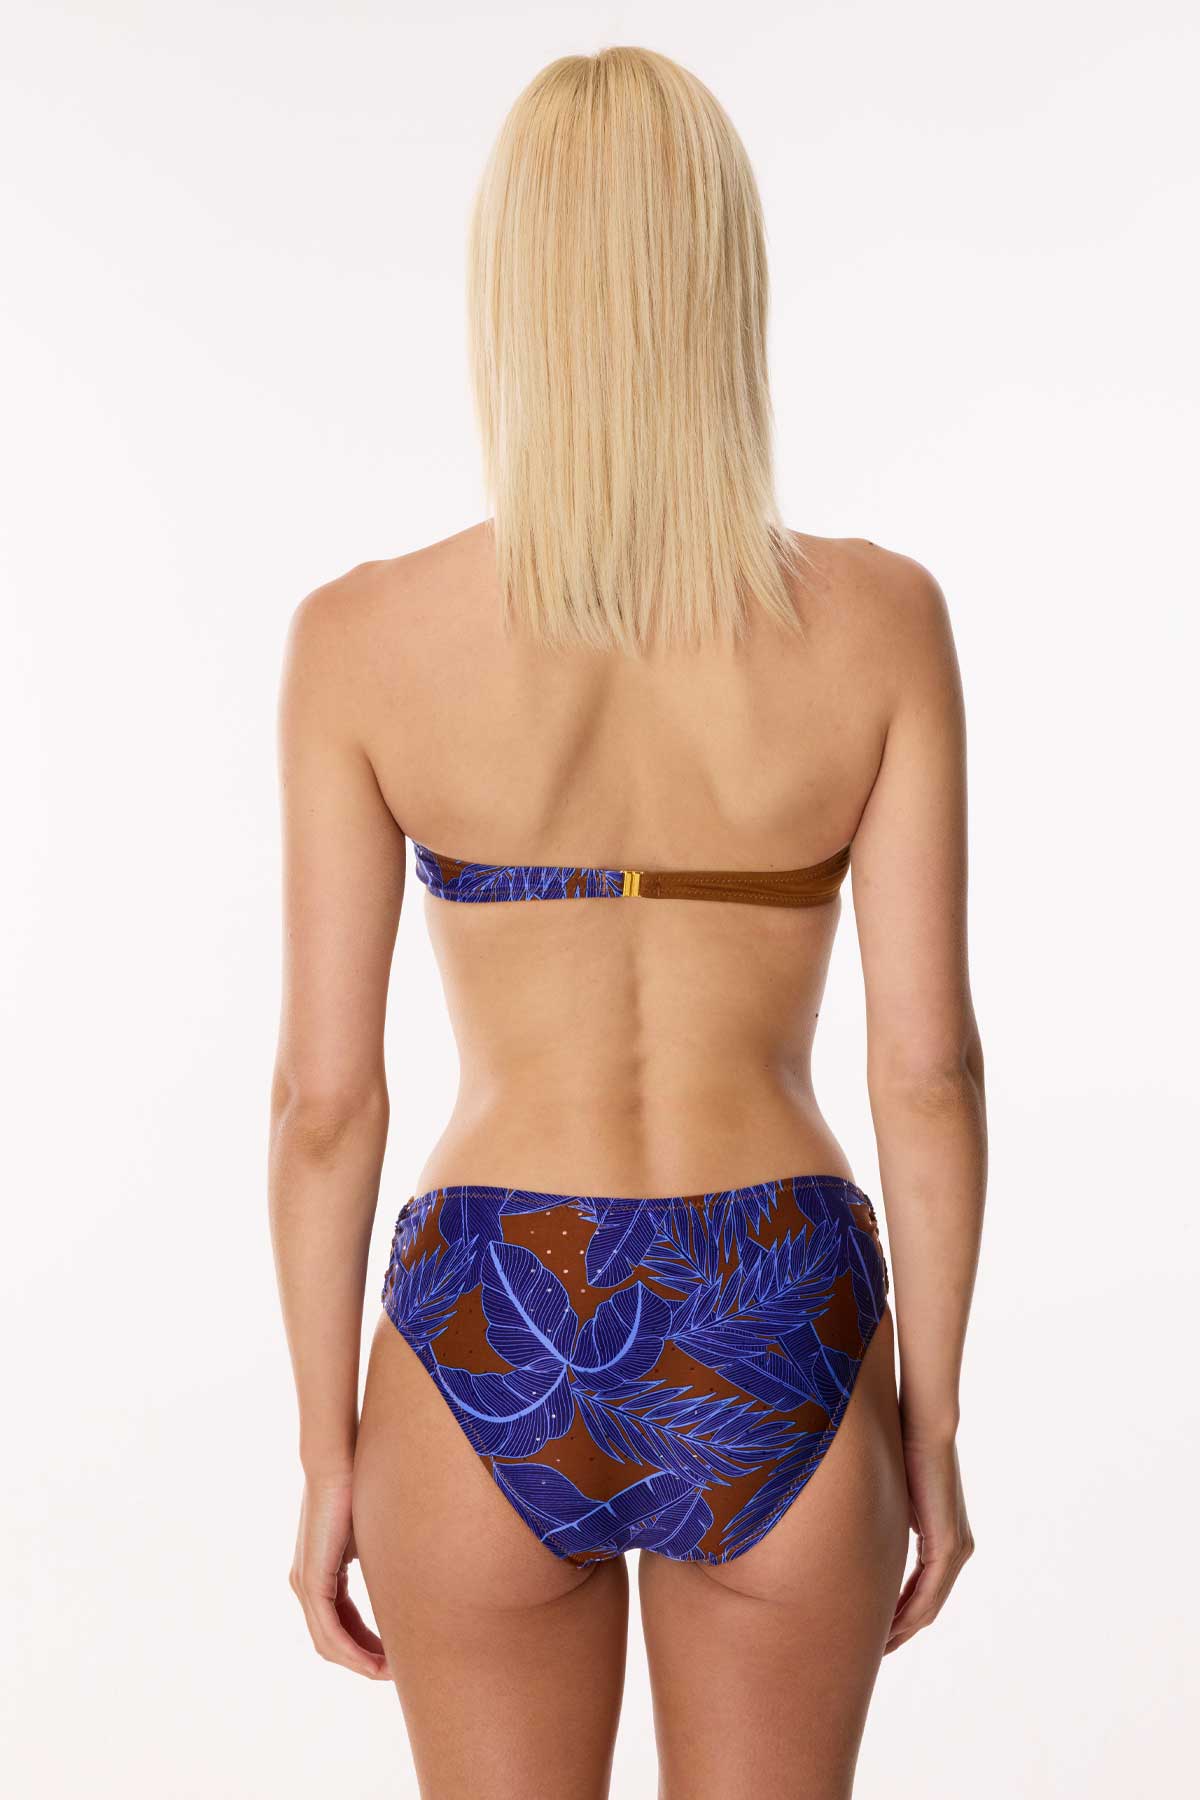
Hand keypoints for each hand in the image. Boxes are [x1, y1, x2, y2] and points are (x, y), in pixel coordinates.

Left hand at [289, 1476, 389, 1679]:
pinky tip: (375, 1662)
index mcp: (321, 1573)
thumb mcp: (370, 1536)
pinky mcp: (311, 1581)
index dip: (367, 1645)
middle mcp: (305, 1583)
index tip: (395, 1657)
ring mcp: (305, 1584)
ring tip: (390, 1673)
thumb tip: (408, 1574)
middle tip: (396, 1673)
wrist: (336, 1460)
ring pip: (330, 1642)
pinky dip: (352, 1651)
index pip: (341, 1623)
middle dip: (365, 1661)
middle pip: (333, 1641)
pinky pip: (330, 1631)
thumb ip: (379, 1561)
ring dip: (360, 1662)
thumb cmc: (358, 1488)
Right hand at [885, 1436, 974, 1652]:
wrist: (926, 1426)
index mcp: (945, 1538)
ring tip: (878, 1648)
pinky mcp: (948, 1545)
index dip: (901, 1613)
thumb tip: (860, 1531)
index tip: (877, 1630)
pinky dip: (908, 1614)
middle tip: (875, 1652)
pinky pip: (928, 1593)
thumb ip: (888, 1520)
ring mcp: (956, 1549)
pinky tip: (889, 1629)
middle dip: (901, 1630)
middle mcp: (958, 1549)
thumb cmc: (906, 1450)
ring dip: (903, 1629)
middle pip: (928, 1605)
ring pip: (929, 1605)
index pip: (924, 1588)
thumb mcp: (894, 1496)